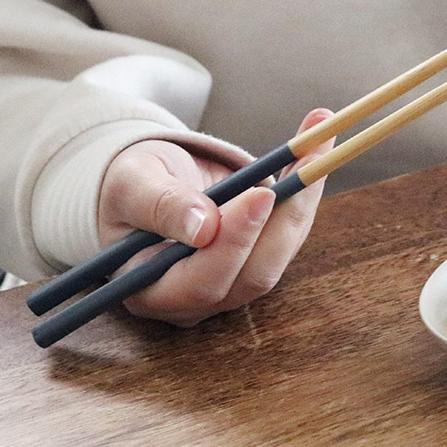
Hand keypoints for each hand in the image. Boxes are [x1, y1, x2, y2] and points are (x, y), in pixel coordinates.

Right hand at [97, 108, 333, 326]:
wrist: (148, 185)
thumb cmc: (130, 187)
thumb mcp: (133, 184)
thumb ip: (159, 204)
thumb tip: (203, 228)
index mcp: (153, 292)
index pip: (202, 283)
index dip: (234, 244)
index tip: (259, 195)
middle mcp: (198, 301)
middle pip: (253, 276)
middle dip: (282, 220)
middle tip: (303, 165)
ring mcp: (234, 285)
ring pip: (281, 254)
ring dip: (304, 200)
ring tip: (316, 144)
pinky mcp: (261, 261)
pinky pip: (291, 233)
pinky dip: (307, 191)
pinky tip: (316, 148)